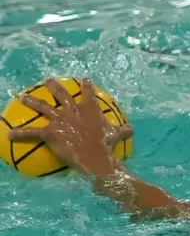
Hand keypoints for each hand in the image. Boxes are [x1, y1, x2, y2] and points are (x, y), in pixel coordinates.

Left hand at [8, 78, 132, 177]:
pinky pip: (32, 132)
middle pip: (61, 94)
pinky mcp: (50, 132)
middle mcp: (73, 110)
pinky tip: (10, 134)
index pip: (88, 93)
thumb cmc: (107, 146)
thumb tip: (131, 129)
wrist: (95, 157)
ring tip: (22, 96)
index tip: (84, 79)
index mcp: (90, 110)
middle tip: (47, 80)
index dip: (86, 85)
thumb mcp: (117, 136)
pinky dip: (20, 134)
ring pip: (42, 107)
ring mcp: (60, 120)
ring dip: (31, 101)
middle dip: (53, 86)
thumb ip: (122, 131)